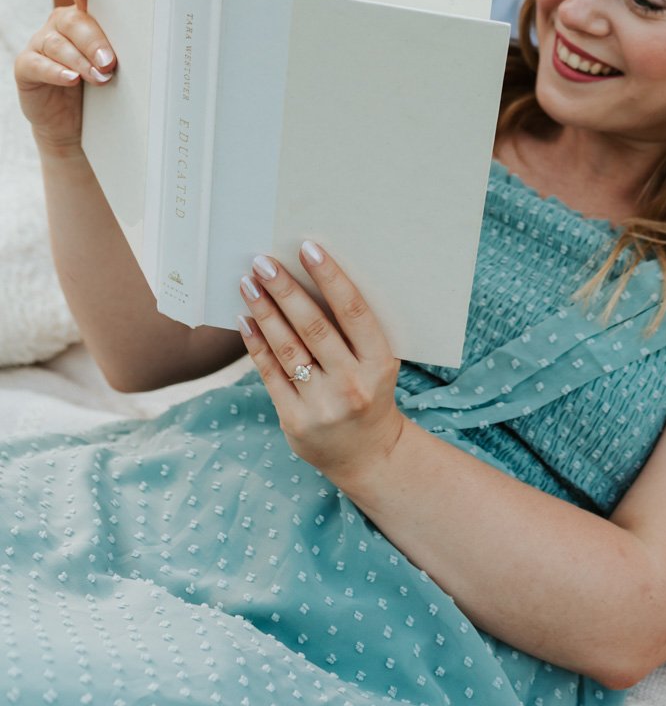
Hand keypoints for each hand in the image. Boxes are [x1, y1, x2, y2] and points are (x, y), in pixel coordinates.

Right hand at [14, 0, 116, 151]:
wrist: (73, 124)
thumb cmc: (99, 90)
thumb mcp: (114, 66)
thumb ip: (126, 48)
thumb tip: (156, 42)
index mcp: (85, 17)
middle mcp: (61, 25)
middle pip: (75, 22)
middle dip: (95, 41)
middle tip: (111, 61)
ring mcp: (41, 44)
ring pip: (59, 44)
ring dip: (81, 60)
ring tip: (99, 77)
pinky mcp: (26, 66)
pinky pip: (38, 64)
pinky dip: (56, 71)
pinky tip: (71, 78)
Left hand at [238, 243, 403, 489]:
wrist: (369, 455)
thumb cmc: (371, 393)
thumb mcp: (378, 363)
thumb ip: (353, 331)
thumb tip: (312, 278)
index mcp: (380, 364)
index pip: (353, 312)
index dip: (331, 278)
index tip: (308, 249)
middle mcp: (352, 384)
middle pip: (314, 328)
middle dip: (285, 290)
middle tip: (263, 262)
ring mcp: (322, 406)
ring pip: (287, 349)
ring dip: (264, 312)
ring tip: (248, 284)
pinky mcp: (294, 421)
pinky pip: (270, 374)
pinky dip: (256, 344)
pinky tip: (245, 319)